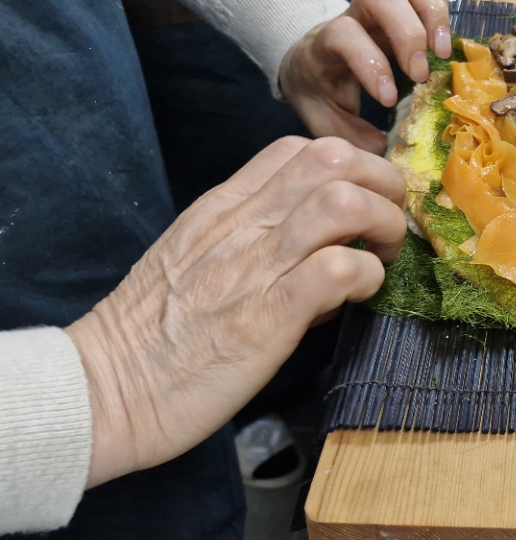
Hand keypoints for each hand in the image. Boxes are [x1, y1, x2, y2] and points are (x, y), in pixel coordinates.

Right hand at [66, 136, 406, 488]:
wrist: (103, 390)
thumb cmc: (153, 336)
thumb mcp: (197, 259)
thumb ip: (253, 238)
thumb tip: (321, 243)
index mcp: (223, 209)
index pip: (297, 149)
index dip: (350, 166)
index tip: (366, 201)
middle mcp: (241, 225)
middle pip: (332, 158)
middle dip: (381, 184)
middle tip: (388, 226)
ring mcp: (254, 267)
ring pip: (343, 201)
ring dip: (382, 224)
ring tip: (382, 257)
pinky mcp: (267, 316)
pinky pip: (338, 269)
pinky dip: (367, 276)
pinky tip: (361, 295)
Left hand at [279, 0, 450, 153]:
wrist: (308, 61)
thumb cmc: (321, 93)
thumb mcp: (325, 121)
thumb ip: (351, 137)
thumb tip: (389, 153)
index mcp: (325, 45)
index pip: (343, 34)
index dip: (369, 63)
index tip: (389, 99)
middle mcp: (352, 14)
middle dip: (407, 32)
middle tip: (423, 73)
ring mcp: (378, 2)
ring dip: (432, 11)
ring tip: (443, 51)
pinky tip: (445, 32)